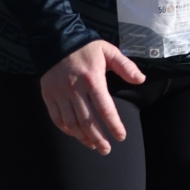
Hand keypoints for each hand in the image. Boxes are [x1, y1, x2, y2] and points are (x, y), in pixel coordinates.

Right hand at [39, 38, 143, 154]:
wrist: (55, 40)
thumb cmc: (85, 47)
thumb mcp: (108, 51)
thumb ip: (125, 66)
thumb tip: (141, 79)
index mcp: (92, 79)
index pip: (105, 108)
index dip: (113, 125)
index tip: (120, 136)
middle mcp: (75, 89)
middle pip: (88, 120)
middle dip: (98, 138)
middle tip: (106, 150)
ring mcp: (59, 93)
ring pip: (71, 122)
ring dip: (82, 137)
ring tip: (92, 146)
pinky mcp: (48, 95)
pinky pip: (57, 117)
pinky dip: (66, 129)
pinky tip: (75, 134)